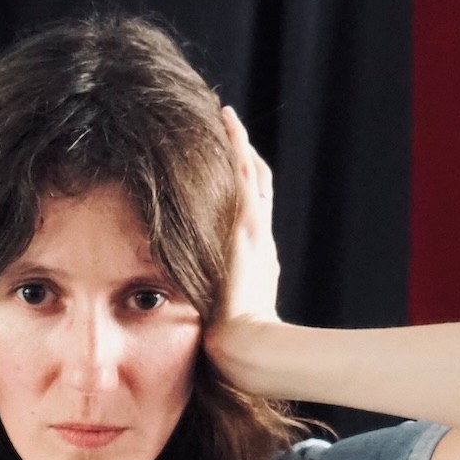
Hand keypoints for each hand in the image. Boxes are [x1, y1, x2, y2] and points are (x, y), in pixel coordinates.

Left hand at [217, 105, 280, 325]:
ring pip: (250, 172)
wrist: (245, 345)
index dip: (243, 190)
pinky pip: (241, 171)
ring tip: (225, 114)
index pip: (250, 213)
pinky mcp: (246, 221)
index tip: (232, 168)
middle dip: (244, 158)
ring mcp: (255, 227)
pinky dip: (237, 143)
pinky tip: (226, 119)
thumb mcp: (222, 323)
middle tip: (230, 128)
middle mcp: (260, 237)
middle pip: (256, 185)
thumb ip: (214, 312)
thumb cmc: (233, 345)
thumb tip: (199, 322)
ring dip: (239, 143)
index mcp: (256, 259)